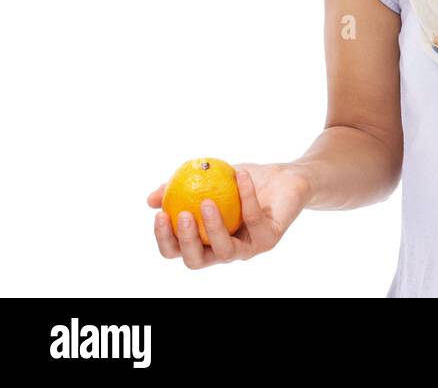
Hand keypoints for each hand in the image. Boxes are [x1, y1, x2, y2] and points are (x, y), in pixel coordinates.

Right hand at [147, 161, 310, 268]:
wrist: (286, 178)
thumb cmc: (245, 181)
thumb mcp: (210, 179)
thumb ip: (180, 188)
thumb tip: (151, 200)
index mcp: (205, 241)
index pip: (177, 251)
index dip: (165, 239)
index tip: (159, 214)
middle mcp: (224, 250)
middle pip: (196, 261)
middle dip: (185, 243)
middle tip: (182, 215)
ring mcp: (247, 248)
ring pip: (225, 251)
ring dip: (213, 228)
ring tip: (207, 202)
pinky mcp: (269, 239)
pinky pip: (253, 219)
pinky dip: (246, 195)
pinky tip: (241, 174)